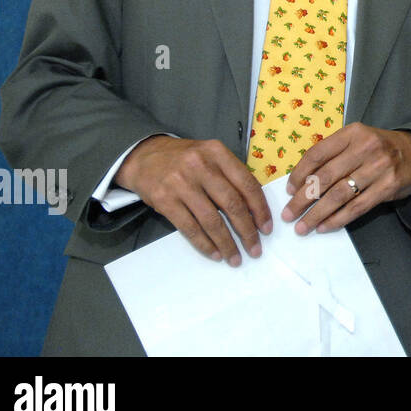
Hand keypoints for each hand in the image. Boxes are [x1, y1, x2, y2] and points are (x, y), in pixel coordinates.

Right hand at [116, 135, 271, 266]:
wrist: (144, 157)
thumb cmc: (185, 160)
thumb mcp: (211, 156)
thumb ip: (231, 175)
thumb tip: (255, 209)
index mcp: (218, 153)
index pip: (247, 184)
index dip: (260, 209)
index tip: (266, 229)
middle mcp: (201, 166)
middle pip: (232, 204)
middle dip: (247, 231)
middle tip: (255, 249)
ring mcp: (181, 183)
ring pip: (211, 220)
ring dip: (226, 243)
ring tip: (235, 258)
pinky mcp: (164, 200)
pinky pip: (190, 227)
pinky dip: (204, 243)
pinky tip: (214, 253)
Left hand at [280, 123, 410, 233]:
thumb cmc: (380, 149)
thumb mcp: (358, 140)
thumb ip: (334, 154)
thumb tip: (301, 181)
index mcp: (353, 133)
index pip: (318, 154)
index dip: (300, 174)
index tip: (289, 190)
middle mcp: (365, 148)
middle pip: (325, 177)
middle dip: (302, 199)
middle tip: (288, 214)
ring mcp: (378, 167)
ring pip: (339, 195)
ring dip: (317, 214)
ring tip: (303, 226)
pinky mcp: (388, 187)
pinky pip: (357, 207)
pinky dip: (338, 219)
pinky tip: (325, 226)